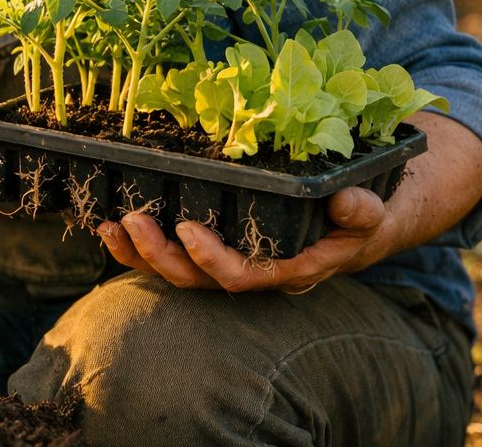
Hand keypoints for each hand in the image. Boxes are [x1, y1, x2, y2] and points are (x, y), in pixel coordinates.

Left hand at [96, 186, 391, 292]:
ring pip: (175, 272)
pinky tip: (111, 223)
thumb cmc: (359, 217)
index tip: (187, 229)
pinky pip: (169, 255)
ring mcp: (228, 263)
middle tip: (132, 219)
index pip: (242, 277)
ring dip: (139, 253)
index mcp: (287, 269)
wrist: (356, 221)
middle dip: (160, 255)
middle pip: (196, 280)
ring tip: (109, 225)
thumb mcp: (371, 212)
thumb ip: (361, 211)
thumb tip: (347, 202)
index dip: (212, 259)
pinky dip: (138, 244)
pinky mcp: (210, 249)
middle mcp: (252, 272)